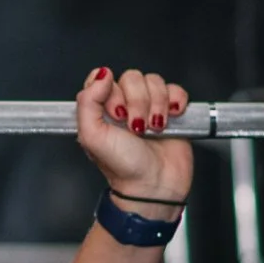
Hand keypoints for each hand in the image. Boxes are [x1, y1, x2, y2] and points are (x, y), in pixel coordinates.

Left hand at [75, 66, 193, 203]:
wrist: (154, 186)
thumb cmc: (122, 167)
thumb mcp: (92, 136)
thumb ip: (87, 102)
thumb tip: (101, 75)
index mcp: (101, 110)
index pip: (104, 78)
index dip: (112, 91)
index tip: (116, 113)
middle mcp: (124, 105)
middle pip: (132, 78)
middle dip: (137, 102)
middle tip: (135, 127)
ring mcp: (148, 107)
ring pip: (155, 82)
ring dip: (156, 105)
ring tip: (152, 128)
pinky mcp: (171, 111)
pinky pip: (176, 90)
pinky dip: (175, 101)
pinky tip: (170, 118)